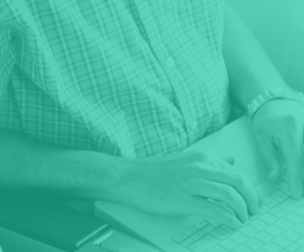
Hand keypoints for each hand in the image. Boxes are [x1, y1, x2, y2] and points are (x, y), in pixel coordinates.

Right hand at [115, 151, 259, 228]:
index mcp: (201, 158)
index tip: (252, 200)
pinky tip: (231, 224)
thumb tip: (230, 160)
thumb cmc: (153, 171)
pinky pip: (216, 210)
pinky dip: (229, 218)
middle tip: (253, 211)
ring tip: (242, 219)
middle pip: (238, 183)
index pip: (236, 173)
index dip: (249, 189)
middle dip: (251, 200)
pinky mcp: (184, 199)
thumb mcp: (184, 159)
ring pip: (230, 196)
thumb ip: (209, 161)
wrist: (128, 177)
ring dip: (242, 211)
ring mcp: (192, 183)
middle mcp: (199, 167)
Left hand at [251, 98, 303, 198]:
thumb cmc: (266, 120)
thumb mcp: (261, 138)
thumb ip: (270, 159)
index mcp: (290, 129)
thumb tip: (275, 179)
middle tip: (301, 193)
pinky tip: (301, 171)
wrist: (275, 101)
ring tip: (300, 183)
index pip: (296, 159)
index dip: (296, 179)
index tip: (295, 195)